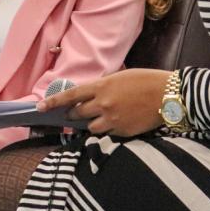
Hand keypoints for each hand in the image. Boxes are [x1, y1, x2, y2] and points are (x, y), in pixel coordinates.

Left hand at [38, 69, 170, 136]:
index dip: (53, 102)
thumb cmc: (145, 80)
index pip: (70, 96)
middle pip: (77, 114)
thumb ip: (102, 87)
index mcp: (101, 87)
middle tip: (73, 113)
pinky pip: (107, 133)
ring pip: (91, 127)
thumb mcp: (120, 77)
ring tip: (101, 117)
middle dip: (74, 114)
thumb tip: (89, 96)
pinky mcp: (122, 131)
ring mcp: (112, 119)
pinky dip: (107, 129)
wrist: (169, 95)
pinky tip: (118, 122)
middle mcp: (103, 104)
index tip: (39, 107)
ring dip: (91, 123)